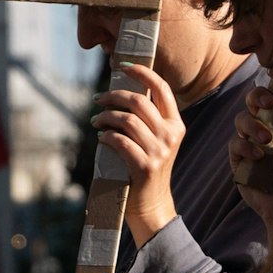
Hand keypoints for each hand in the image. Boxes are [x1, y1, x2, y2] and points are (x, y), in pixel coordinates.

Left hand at [93, 63, 184, 242]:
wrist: (152, 205)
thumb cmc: (147, 169)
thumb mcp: (157, 142)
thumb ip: (147, 120)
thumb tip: (121, 93)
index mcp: (176, 125)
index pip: (162, 88)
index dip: (142, 73)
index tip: (123, 67)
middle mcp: (170, 135)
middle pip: (139, 101)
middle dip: (114, 95)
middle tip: (99, 99)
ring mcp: (159, 151)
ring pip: (126, 120)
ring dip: (106, 116)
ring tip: (96, 120)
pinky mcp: (145, 166)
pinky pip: (119, 141)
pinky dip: (106, 136)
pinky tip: (101, 138)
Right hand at [228, 85, 272, 218]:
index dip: (271, 88)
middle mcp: (267, 130)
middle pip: (252, 101)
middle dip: (256, 97)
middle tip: (268, 104)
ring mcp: (251, 145)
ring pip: (240, 120)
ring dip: (252, 124)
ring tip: (267, 139)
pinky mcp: (240, 163)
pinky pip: (234, 144)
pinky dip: (244, 145)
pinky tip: (258, 155)